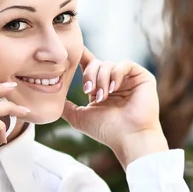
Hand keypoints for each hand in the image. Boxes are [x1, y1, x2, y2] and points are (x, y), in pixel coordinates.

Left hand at [61, 47, 167, 166]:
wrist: (129, 137)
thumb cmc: (106, 130)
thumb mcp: (79, 117)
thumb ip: (65, 106)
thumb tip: (50, 98)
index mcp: (101, 88)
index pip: (89, 67)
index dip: (81, 58)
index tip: (70, 53)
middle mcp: (114, 82)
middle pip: (96, 63)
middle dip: (89, 75)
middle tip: (88, 91)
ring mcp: (128, 80)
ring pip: (108, 64)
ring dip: (101, 79)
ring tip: (103, 96)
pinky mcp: (142, 77)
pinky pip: (125, 64)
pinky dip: (116, 73)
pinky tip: (113, 88)